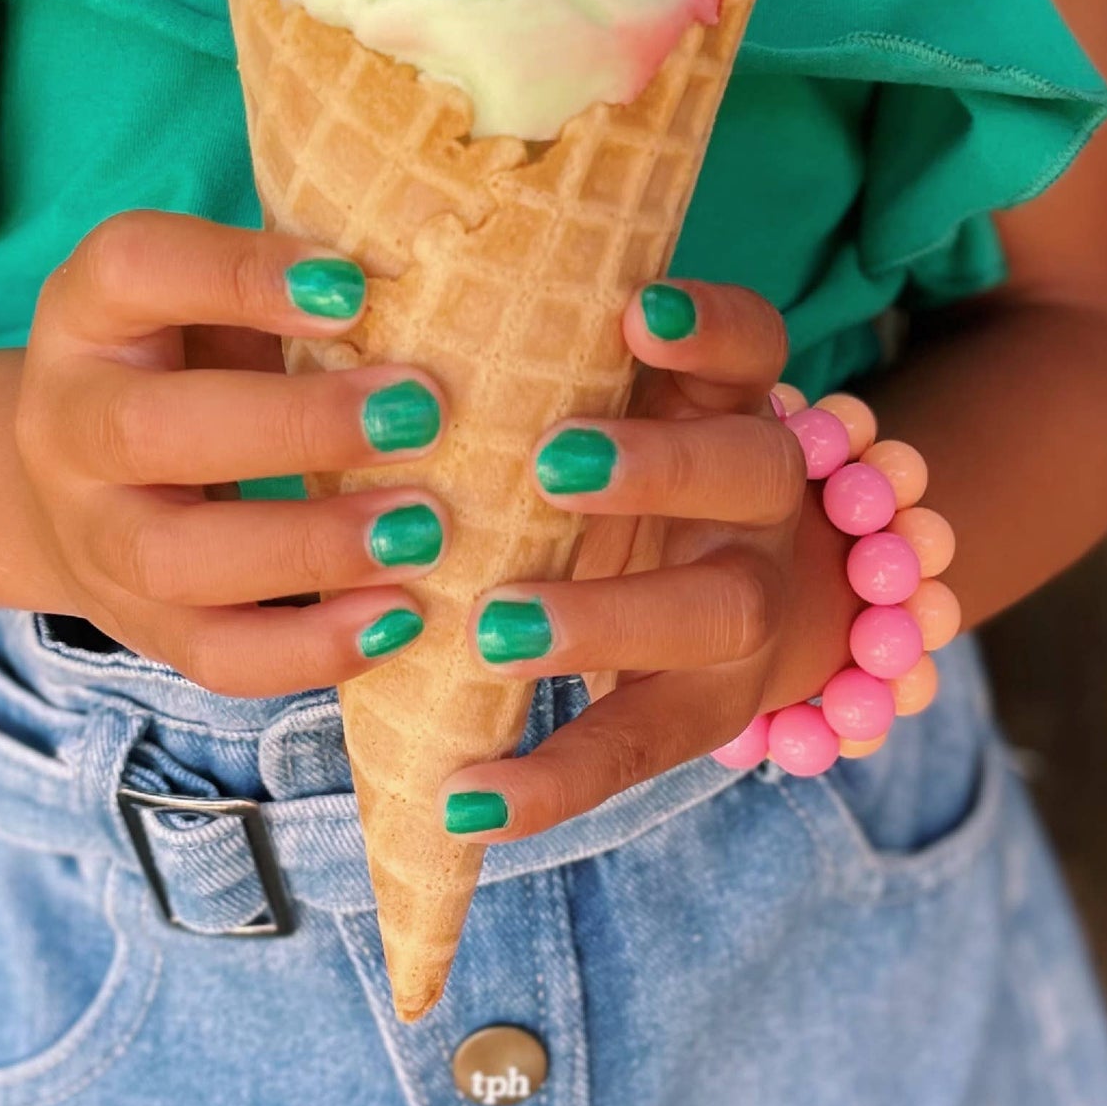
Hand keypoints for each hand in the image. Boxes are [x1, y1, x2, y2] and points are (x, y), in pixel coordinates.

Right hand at [15, 211, 450, 695]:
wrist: (80, 483)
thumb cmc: (190, 358)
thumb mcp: (218, 298)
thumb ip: (297, 287)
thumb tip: (444, 277)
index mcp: (87, 311)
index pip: (132, 268)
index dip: (238, 273)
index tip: (355, 288)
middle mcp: (67, 422)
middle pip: (147, 429)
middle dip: (294, 426)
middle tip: (419, 415)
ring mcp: (92, 536)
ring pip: (174, 558)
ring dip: (311, 547)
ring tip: (424, 529)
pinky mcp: (140, 627)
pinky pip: (215, 655)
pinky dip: (311, 648)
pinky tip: (401, 618)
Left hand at [438, 278, 847, 838]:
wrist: (701, 576)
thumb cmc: (592, 453)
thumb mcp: (583, 396)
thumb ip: (517, 363)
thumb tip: (347, 306)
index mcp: (721, 397)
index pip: (753, 339)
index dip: (708, 323)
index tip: (635, 312)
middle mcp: (759, 491)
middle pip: (752, 469)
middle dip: (658, 468)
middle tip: (551, 464)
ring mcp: (749, 601)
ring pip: (717, 609)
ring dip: (608, 618)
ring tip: (495, 630)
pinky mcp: (710, 708)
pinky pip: (643, 746)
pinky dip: (557, 780)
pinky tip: (471, 799)